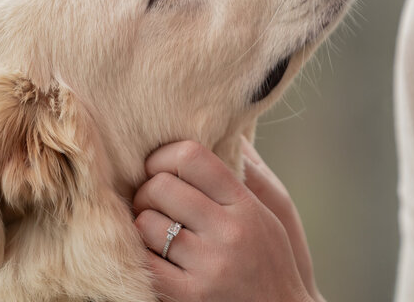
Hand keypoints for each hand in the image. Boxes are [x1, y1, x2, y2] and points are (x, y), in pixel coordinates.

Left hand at [132, 139, 321, 301]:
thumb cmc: (272, 261)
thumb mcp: (269, 213)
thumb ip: (245, 172)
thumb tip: (226, 128)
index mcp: (246, 205)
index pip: (192, 157)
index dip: (163, 155)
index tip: (158, 166)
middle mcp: (228, 232)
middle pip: (162, 187)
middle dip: (146, 190)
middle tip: (150, 201)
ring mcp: (208, 266)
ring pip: (147, 224)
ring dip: (142, 224)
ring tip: (152, 229)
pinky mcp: (190, 296)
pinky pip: (146, 264)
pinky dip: (142, 255)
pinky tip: (151, 254)